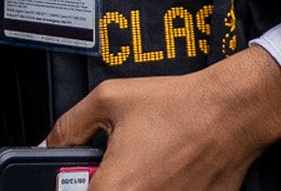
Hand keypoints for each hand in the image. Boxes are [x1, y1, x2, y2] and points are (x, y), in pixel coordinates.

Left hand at [44, 50, 280, 190]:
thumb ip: (71, 126)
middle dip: (107, 183)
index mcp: (116, 187)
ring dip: (136, 186)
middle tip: (116, 165)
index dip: (77, 185)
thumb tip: (49, 144)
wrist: (231, 111)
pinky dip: (164, 186)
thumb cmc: (177, 104)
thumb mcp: (109, 99)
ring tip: (147, 163)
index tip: (83, 176)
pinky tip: (168, 169)